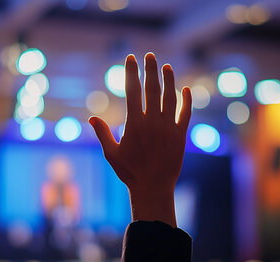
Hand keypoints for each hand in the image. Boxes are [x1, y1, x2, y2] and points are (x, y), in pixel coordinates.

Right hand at [89, 53, 191, 227]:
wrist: (153, 188)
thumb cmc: (129, 172)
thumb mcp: (111, 154)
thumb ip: (103, 134)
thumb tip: (93, 118)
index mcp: (134, 123)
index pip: (132, 90)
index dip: (131, 72)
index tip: (131, 58)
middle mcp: (152, 122)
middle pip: (152, 89)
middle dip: (150, 69)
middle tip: (149, 55)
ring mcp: (168, 128)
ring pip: (170, 97)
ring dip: (169, 80)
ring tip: (167, 67)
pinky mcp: (180, 135)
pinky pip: (185, 114)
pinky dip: (186, 101)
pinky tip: (185, 90)